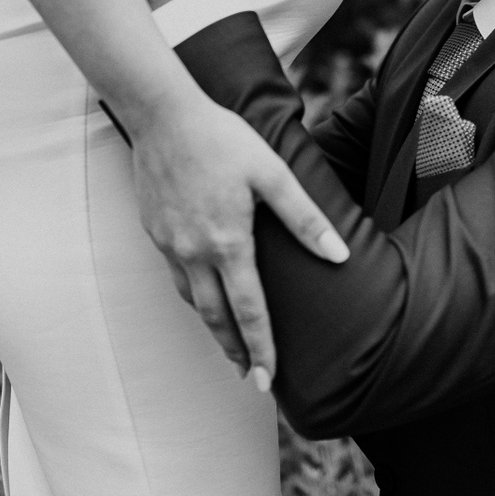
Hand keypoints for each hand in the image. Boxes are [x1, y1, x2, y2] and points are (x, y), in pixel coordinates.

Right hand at [133, 92, 349, 385]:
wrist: (162, 115)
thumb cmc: (223, 139)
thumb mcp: (273, 173)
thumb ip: (305, 219)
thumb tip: (339, 255)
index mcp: (228, 243)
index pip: (248, 311)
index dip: (261, 348)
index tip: (267, 380)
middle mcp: (194, 252)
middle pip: (215, 318)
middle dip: (233, 350)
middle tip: (249, 377)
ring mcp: (170, 243)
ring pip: (193, 300)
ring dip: (212, 326)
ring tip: (229, 342)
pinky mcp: (154, 231)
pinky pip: (176, 275)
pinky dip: (194, 295)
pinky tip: (204, 293)